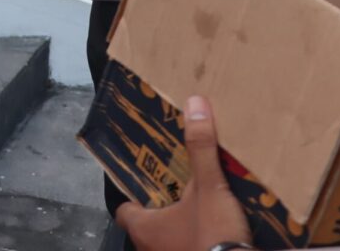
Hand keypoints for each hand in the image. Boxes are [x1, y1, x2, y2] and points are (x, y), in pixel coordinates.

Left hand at [117, 96, 251, 250]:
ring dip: (180, 224)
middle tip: (173, 184)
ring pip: (169, 239)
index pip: (124, 211)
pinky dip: (198, 239)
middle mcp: (153, 249)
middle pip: (148, 224)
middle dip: (160, 207)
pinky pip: (190, 247)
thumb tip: (195, 103)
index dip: (131, 196)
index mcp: (144, 229)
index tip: (144, 179)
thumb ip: (200, 148)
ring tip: (195, 202)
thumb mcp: (209, 187)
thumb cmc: (212, 235)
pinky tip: (215, 225)